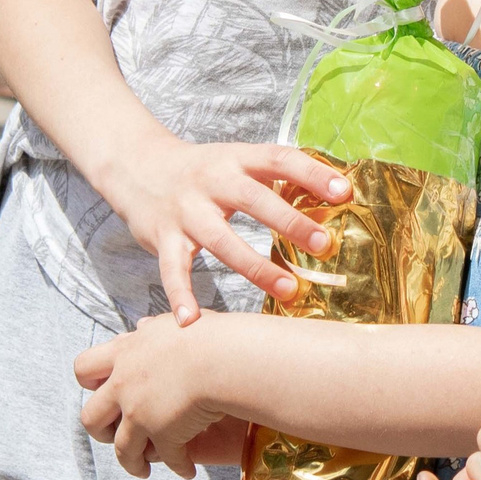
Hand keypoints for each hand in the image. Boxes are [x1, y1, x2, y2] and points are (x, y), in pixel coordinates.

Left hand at [76, 314, 239, 477]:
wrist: (222, 356)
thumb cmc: (206, 334)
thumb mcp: (172, 322)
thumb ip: (153, 329)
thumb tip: (141, 325)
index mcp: (124, 354)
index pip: (85, 369)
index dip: (90, 383)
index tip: (102, 391)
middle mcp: (124, 385)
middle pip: (91, 417)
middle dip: (100, 430)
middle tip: (113, 435)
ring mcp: (139, 413)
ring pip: (122, 449)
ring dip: (132, 462)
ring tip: (143, 469)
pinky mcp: (162, 435)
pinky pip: (167, 459)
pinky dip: (178, 467)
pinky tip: (187, 471)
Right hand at [97, 135, 350, 322]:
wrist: (136, 164)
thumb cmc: (202, 169)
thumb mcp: (236, 161)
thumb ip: (276, 179)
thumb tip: (335, 193)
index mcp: (236, 158)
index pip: (279, 159)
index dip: (311, 173)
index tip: (344, 192)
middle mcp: (211, 181)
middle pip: (254, 199)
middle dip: (290, 221)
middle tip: (324, 244)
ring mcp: (186, 210)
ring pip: (221, 239)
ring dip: (256, 267)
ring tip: (289, 291)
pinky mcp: (162, 237)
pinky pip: (172, 270)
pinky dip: (180, 295)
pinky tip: (191, 321)